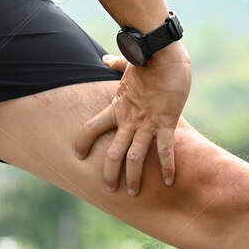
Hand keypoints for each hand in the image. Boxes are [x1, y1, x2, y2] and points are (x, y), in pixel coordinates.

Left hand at [73, 45, 191, 194]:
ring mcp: (146, 124)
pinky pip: (165, 151)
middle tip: (109, 189)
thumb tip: (105, 59)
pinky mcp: (166, 123)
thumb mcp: (128, 65)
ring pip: (135, 158)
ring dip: (133, 178)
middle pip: (113, 153)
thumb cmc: (147, 58)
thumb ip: (116, 65)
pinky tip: (170, 181)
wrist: (163, 55)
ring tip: (132, 193)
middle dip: (110, 173)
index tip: (78, 155)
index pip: (91, 128)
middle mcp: (129, 120)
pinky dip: (168, 167)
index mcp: (117, 107)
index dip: (82, 142)